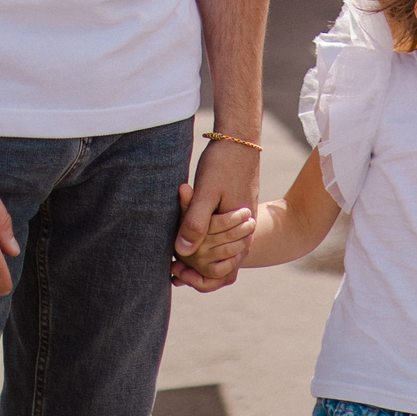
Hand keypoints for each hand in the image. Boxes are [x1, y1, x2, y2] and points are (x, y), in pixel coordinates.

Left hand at [176, 133, 261, 292]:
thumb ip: (195, 221)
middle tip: (171, 270)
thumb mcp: (206, 192)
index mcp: (239, 232)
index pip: (219, 271)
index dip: (195, 276)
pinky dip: (206, 245)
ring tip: (177, 261)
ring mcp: (242, 225)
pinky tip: (187, 239)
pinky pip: (222, 241)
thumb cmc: (223, 163)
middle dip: (196, 272)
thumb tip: (182, 251)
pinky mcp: (236, 215)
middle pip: (221, 267)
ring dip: (200, 260)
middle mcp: (245, 233)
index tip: (174, 270)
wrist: (241, 139)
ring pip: (222, 255)